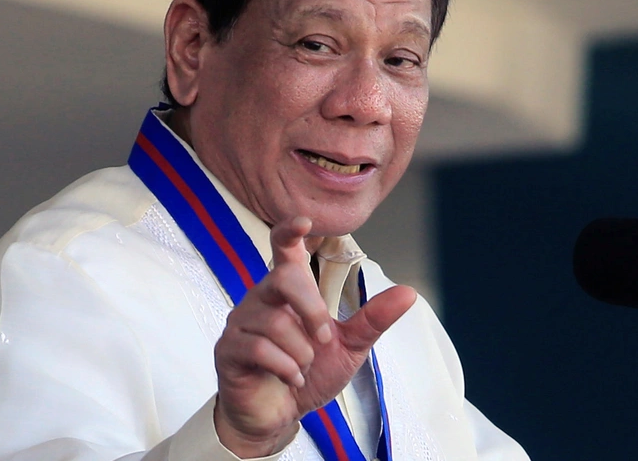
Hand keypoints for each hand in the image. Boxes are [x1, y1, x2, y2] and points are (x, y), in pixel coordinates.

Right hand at [212, 216, 416, 456]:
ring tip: (303, 368)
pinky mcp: (228, 349)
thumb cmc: (309, 373)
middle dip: (312, 310)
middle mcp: (262, 298)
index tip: (304, 222)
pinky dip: (286, 369)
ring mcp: (240, 322)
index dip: (290, 231)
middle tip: (324, 339)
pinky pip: (259, 349)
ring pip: (276, 323)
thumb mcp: (349, 346)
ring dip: (302, 354)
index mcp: (288, 291)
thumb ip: (373, 319)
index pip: (284, 249)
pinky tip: (291, 379)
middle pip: (284, 278)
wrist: (280, 416)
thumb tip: (409, 292)